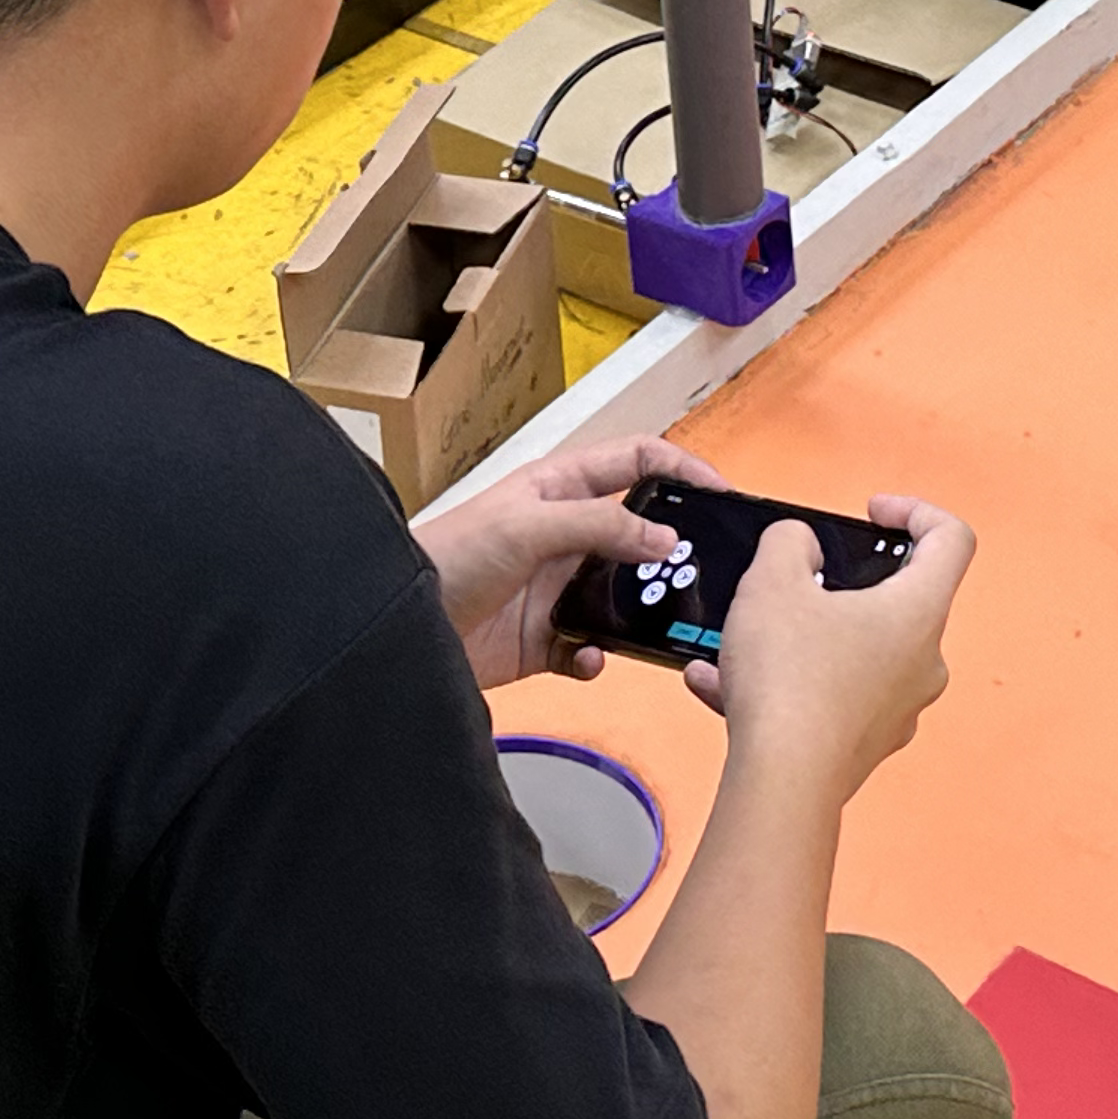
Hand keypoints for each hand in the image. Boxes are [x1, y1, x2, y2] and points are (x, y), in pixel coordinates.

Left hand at [415, 434, 721, 691]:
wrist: (397, 629)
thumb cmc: (450, 556)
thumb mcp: (528, 525)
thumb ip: (600, 526)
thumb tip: (666, 540)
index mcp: (561, 489)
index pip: (635, 461)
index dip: (680, 468)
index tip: (720, 494)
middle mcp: (565, 535)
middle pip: (639, 533)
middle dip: (672, 551)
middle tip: (703, 572)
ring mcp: (557, 589)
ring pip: (624, 595)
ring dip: (644, 610)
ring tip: (664, 622)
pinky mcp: (547, 640)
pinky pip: (593, 649)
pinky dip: (600, 657)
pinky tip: (591, 658)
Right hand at [683, 496, 973, 805]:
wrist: (782, 782)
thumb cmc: (790, 679)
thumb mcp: (772, 579)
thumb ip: (789, 541)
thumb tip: (799, 547)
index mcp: (918, 611)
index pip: (951, 540)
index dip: (916, 512)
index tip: (873, 513)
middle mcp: (921, 663)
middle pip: (898, 602)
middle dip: (843, 585)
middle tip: (797, 582)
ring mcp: (896, 710)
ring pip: (851, 655)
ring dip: (798, 640)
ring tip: (739, 641)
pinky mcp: (863, 746)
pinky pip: (824, 700)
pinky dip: (781, 687)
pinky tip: (720, 686)